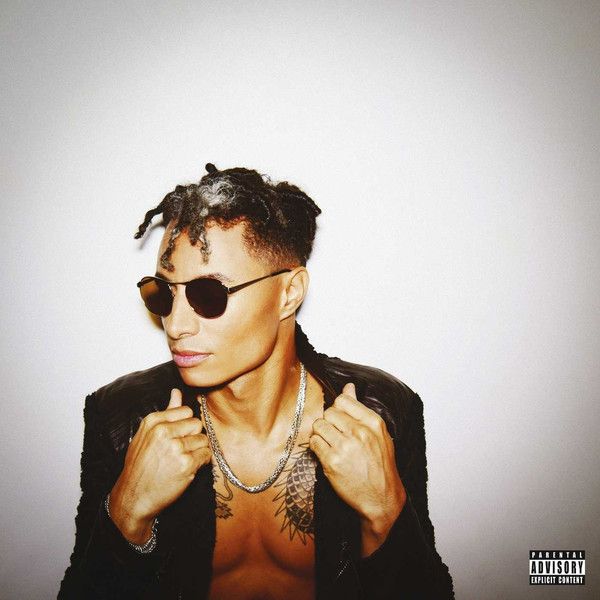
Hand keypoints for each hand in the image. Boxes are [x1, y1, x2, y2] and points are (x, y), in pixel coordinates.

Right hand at [109, 388, 210, 543]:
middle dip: (192, 437)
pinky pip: (206, 455)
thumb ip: (166, 412)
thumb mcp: (146, 434)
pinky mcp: (186, 464)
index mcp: (154, 421)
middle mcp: (164, 431)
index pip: (186, 411)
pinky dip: (201, 462)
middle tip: (180, 451)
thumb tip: (177, 391)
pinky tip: (187, 468)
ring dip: (197, 451)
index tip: (177, 437)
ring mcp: (175, 447)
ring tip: (181, 461)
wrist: (133, 497)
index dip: (185, 425)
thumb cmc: (140, 465)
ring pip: (203, 439)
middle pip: (197, 424)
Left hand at [309, 382, 406, 554]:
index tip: (339, 419)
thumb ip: (360, 410)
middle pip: (329, 412)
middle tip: (334, 434)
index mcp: (373, 423)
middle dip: (328, 422)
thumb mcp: (378, 434)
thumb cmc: (380, 466)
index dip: (338, 409)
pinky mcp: (332, 462)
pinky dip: (317, 447)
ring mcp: (345, 447)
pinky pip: (314, 443)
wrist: (382, 498)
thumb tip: (348, 387)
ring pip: (319, 426)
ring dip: (321, 434)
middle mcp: (359, 432)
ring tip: (330, 444)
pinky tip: (326, 454)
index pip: (343, 400)